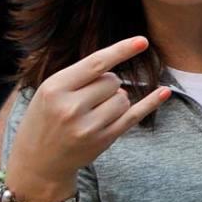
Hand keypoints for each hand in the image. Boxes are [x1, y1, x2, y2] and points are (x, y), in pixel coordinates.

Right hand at [6, 37, 168, 198]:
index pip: (96, 64)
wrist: (37, 161)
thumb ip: (80, 75)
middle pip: (113, 81)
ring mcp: (88, 126)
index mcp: (54, 88)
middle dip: (106, 85)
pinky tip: (164, 91)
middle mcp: (71, 107)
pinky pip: (134, 115)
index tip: (143, 40)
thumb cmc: (45, 117)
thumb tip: (122, 57)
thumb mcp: (50, 91)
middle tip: (87, 99)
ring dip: (115, 100)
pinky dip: (150, 102)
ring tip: (92, 112)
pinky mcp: (104, 140)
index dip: (121, 50)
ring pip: (123, 98)